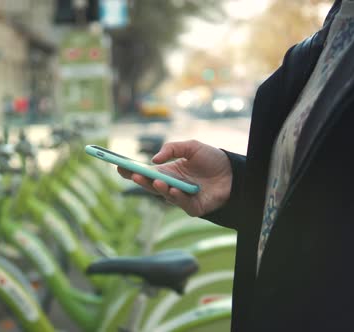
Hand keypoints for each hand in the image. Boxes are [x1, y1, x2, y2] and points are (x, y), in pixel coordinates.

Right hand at [117, 140, 231, 216]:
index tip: (119, 165)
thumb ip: (172, 149)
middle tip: (133, 174)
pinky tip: (173, 190)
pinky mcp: (193, 207)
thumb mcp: (191, 147)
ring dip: (159, 189)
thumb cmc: (211, 158)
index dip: (132, 171)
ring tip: (156, 181)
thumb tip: (154, 160)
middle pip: (151, 185)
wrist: (234, 171)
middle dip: (141, 180)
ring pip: (165, 195)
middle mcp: (171, 186)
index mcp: (168, 172)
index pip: (146, 173)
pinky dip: (177, 197)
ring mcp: (181, 197)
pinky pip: (182, 203)